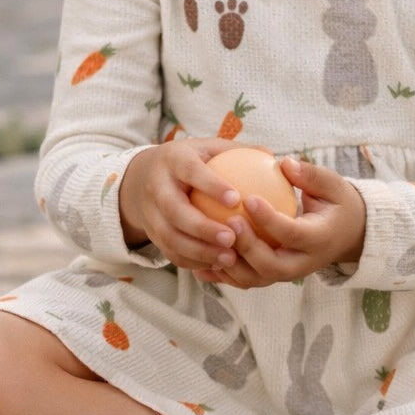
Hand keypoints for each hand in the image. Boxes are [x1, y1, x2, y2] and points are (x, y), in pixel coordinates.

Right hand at [118, 138, 247, 271]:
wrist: (142, 179)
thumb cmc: (189, 162)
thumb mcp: (207, 148)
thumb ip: (237, 152)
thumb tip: (272, 157)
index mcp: (173, 160)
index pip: (191, 171)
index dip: (211, 186)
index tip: (236, 200)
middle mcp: (157, 186)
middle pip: (175, 210)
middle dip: (202, 228)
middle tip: (232, 238)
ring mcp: (150, 213)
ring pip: (170, 237)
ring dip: (199, 251)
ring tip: (229, 258)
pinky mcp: (151, 234)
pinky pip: (170, 252)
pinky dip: (193, 261)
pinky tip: (218, 266)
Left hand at [194, 157, 365, 289]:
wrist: (346, 236)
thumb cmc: (335, 204)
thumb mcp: (332, 186)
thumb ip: (310, 175)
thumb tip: (283, 162)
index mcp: (319, 240)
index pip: (293, 234)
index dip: (269, 220)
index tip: (249, 199)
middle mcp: (303, 264)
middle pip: (271, 266)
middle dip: (247, 247)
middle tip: (228, 222)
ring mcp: (287, 275)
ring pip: (254, 279)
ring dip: (230, 265)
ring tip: (208, 242)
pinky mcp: (273, 278)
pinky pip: (245, 280)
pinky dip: (223, 273)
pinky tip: (200, 260)